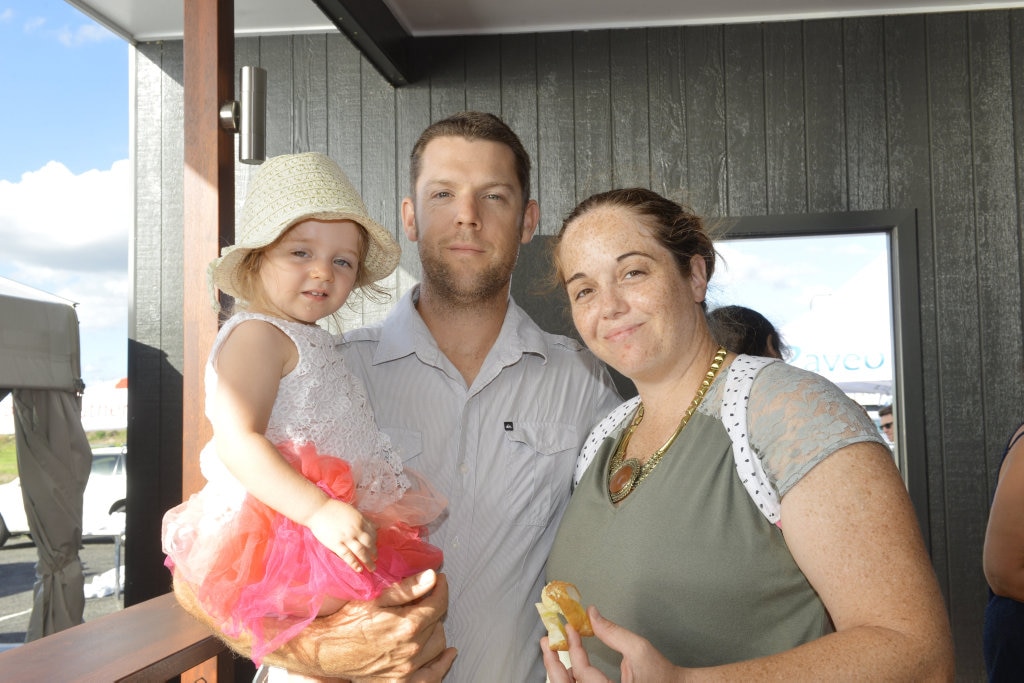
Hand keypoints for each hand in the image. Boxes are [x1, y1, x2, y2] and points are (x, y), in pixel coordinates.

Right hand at [174, 569, 453, 678]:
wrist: (323, 651)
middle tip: (424, 596)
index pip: (438, 602)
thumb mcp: (372, 598)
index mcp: (406, 625)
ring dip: (435, 629)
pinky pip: (432, 675)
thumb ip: (405, 588)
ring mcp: (406, 668)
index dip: (440, 587)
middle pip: (439, 622)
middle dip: (434, 606)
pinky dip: (441, 663)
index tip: (438, 578)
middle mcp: (410, 650)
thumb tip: (433, 576)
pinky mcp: (400, 680)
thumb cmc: (345, 621)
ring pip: (438, 644)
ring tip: (425, 618)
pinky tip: (447, 653)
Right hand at [308, 498, 377, 571]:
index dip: (375, 541)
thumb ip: (365, 519)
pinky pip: (348, 556)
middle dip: (374, 552)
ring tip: (372, 568)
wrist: (318, 509)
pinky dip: (354, 563)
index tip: (375, 546)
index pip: (373, 533)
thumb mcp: (353, 511)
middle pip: (369, 544)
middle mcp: (356, 529)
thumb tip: (377, 527)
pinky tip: (359, 569)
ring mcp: (346, 537)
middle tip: (375, 559)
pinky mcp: (336, 544)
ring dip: (368, 561)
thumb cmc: (334, 508)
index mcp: (360, 520)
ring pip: (361, 551)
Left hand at [541, 607, 680, 682]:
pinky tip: (568, 664)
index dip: (573, 648)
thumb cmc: (661, 673)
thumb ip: (613, 632)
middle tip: (547, 643)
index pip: (583, 674)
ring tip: (554, 651)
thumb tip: (592, 614)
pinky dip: (571, 679)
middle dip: (553, 665)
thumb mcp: (638, 649)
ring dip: (560, 672)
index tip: (569, 628)